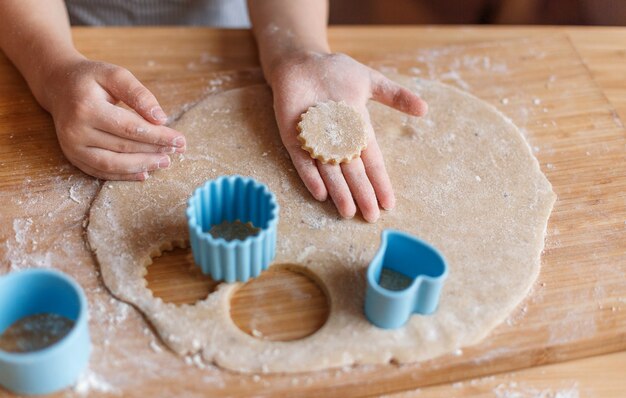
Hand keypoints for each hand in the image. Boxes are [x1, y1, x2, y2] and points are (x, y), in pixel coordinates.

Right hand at [40, 57, 185, 180]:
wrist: (59, 86)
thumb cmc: (91, 79)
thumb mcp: (115, 75)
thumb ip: (139, 94)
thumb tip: (161, 119)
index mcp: (86, 108)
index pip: (130, 128)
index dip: (158, 136)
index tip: (180, 139)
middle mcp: (76, 131)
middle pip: (123, 147)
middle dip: (154, 150)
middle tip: (177, 150)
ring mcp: (72, 148)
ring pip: (113, 164)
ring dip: (142, 165)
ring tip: (165, 162)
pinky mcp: (73, 157)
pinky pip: (101, 172)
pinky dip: (125, 175)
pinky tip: (144, 173)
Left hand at [268, 51, 427, 221]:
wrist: (303, 61)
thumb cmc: (336, 72)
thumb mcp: (370, 82)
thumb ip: (395, 96)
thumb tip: (425, 109)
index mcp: (357, 131)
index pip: (371, 161)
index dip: (380, 181)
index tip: (389, 202)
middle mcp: (337, 141)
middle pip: (352, 172)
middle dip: (362, 194)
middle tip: (371, 217)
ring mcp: (315, 141)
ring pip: (329, 172)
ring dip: (339, 192)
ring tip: (348, 212)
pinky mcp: (294, 138)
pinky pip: (302, 160)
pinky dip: (310, 176)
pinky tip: (320, 193)